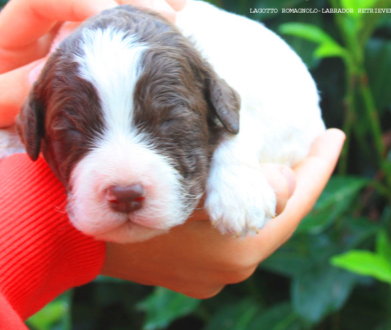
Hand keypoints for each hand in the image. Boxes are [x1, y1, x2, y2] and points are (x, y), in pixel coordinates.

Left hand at [0, 0, 187, 167]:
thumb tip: (37, 76)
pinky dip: (146, 20)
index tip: (111, 20)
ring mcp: (66, 42)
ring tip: (177, 8)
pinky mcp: (89, 59)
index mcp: (5, 39)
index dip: (78, 0)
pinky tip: (175, 23)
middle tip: (163, 11)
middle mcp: (38, 31)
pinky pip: (119, 27)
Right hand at [101, 129, 344, 298]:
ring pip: (252, 227)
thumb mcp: (186, 183)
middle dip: (289, 179)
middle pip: (275, 216)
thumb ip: (241, 182)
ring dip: (260, 195)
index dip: (317, 167)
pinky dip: (236, 212)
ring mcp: (212, 275)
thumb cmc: (130, 201)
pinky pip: (229, 238)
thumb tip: (286, 184)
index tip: (331, 136)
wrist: (81, 239)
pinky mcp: (194, 274)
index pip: (296, 205)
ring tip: (270, 162)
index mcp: (238, 250)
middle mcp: (232, 270)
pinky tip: (232, 189)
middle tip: (302, 145)